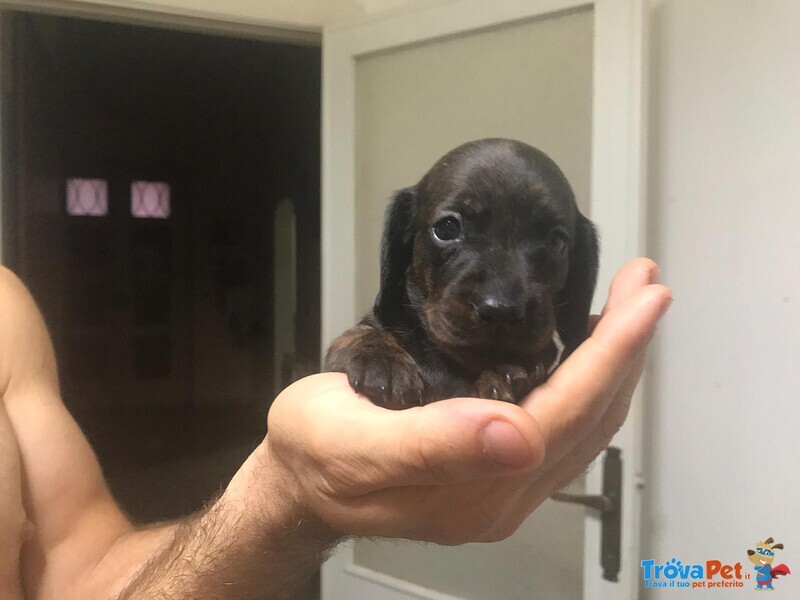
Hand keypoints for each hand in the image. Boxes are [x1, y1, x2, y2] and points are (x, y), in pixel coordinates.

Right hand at [263, 258, 670, 544]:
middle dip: (626, 347)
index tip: (645, 297)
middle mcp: (499, 492)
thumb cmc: (313, 452)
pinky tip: (585, 349)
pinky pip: (559, 422)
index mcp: (474, 490)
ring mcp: (499, 485)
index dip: (612, 353)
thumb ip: (433, 445)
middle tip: (643, 284)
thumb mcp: (353, 443)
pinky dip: (584, 378)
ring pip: (582, 421)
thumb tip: (517, 436)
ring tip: (628, 306)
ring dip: (613, 360)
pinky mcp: (491, 470)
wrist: (294, 480)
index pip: (567, 413)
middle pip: (588, 416)